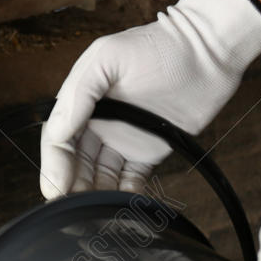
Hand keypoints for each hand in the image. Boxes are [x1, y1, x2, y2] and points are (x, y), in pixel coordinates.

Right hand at [39, 0, 260, 197]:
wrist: (207, 52)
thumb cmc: (156, 46)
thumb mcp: (107, 58)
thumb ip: (79, 93)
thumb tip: (57, 132)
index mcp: (82, 102)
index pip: (58, 141)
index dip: (54, 166)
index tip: (55, 189)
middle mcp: (99, 123)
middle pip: (76, 164)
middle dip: (71, 188)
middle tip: (71, 211)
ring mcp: (124, 139)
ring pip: (100, 176)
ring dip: (95, 196)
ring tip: (94, 214)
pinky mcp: (150, 151)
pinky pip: (132, 180)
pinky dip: (125, 196)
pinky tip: (121, 208)